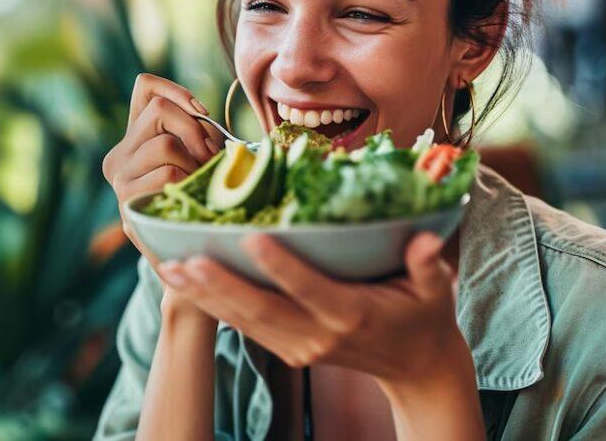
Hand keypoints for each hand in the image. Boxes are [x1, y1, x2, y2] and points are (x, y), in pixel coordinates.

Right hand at [103, 73, 223, 264]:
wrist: (188, 260)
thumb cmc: (201, 203)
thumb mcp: (199, 158)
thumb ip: (195, 132)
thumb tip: (202, 114)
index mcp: (133, 139)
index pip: (145, 85)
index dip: (179, 91)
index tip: (202, 114)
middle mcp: (118, 156)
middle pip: (160, 108)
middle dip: (196, 128)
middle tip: (211, 156)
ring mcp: (119, 180)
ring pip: (165, 143)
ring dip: (195, 161)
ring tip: (202, 181)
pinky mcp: (127, 204)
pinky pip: (168, 174)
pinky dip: (190, 182)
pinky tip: (194, 196)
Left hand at [155, 232, 470, 384]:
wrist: (417, 368)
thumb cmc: (425, 315)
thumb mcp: (436, 290)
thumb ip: (429, 265)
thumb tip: (429, 239)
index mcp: (352, 313)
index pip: (311, 289)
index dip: (282, 266)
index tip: (251, 238)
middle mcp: (320, 334)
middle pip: (263, 309)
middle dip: (221, 285)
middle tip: (185, 260)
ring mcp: (300, 347)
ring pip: (245, 321)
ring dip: (205, 297)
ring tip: (169, 270)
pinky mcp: (290, 351)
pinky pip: (246, 328)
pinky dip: (213, 308)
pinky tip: (185, 286)